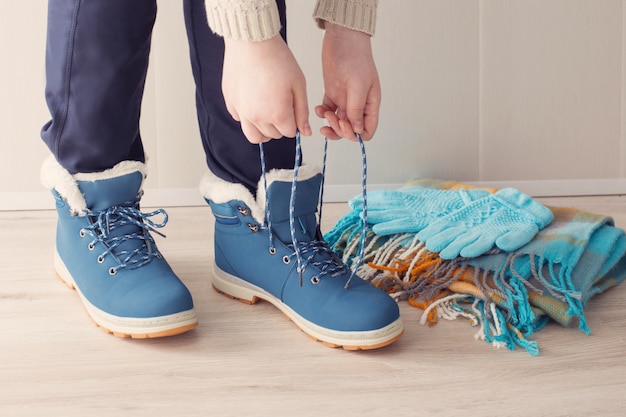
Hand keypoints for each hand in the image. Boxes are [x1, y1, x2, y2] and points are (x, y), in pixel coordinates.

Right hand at [222, 35, 311, 143]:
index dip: (294, 121)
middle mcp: (257, 118)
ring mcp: (241, 112)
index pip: (290, 132)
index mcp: (277, 114)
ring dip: (264, 130)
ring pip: (254, 136)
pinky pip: (240, 120)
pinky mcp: (230, 104)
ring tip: (268, 112)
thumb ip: (302, 112)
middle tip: (281, 103)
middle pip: (273, 135)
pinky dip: (248, 117)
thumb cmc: (277, 59)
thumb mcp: (298, 85)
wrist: (251, 42)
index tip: (292, 105)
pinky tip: (254, 100)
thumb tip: (306, 132)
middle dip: (280, 125)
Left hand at [315, 23, 380, 140]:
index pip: (367, 130)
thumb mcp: (358, 84)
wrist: (342, 39)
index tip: (345, 125)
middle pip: (351, 129)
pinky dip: (323, 114)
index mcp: (370, 104)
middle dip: (341, 129)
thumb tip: (357, 130)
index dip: (356, 134)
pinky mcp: (333, 94)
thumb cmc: (355, 57)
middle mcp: (359, 105)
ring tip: (324, 113)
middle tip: (332, 118)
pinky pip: (328, 112)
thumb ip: (356, 108)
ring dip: (331, 123)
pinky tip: (318, 108)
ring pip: (339, 123)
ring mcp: (345, 100)